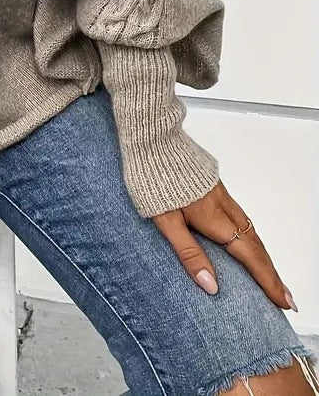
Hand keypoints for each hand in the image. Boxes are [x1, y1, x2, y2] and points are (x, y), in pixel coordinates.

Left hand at [153, 180, 296, 311]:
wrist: (152, 137)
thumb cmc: (152, 177)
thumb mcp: (165, 221)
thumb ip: (188, 253)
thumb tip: (211, 286)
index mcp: (214, 217)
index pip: (249, 256)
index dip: (267, 281)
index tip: (284, 302)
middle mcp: (223, 205)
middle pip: (255, 245)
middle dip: (272, 274)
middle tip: (287, 298)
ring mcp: (219, 193)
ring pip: (249, 229)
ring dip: (262, 255)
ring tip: (271, 276)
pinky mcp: (213, 184)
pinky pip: (239, 215)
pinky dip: (249, 235)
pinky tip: (245, 241)